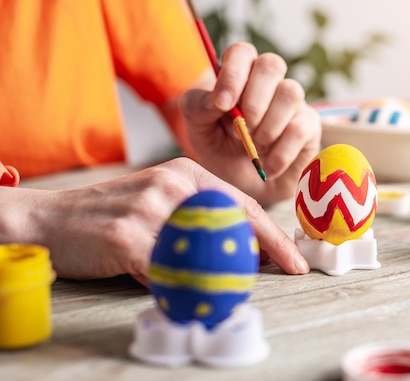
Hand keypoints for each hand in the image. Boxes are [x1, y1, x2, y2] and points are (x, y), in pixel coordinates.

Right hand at [0, 158, 309, 284]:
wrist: (50, 218)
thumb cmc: (109, 214)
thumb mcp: (158, 202)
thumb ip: (196, 218)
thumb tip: (240, 253)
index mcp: (185, 173)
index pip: (243, 205)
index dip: (274, 236)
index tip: (297, 261)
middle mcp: (171, 184)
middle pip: (234, 225)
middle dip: (264, 254)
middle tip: (284, 275)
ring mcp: (149, 207)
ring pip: (201, 253)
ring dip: (215, 276)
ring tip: (224, 289)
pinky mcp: (127, 235)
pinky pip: (167, 272)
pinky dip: (176, 288)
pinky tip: (177, 295)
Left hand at [179, 42, 320, 205]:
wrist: (245, 189)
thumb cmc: (222, 153)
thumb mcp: (198, 132)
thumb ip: (197, 108)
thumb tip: (219, 100)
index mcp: (239, 76)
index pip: (242, 52)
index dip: (233, 73)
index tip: (222, 105)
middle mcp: (269, 83)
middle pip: (272, 64)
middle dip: (254, 101)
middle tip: (241, 130)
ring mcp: (292, 103)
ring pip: (291, 92)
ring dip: (268, 127)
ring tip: (255, 148)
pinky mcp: (309, 126)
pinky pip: (300, 128)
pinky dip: (279, 153)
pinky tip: (269, 166)